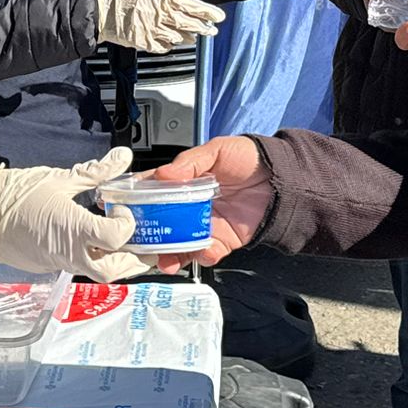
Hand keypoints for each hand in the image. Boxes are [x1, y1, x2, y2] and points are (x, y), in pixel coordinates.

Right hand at [0, 147, 141, 280]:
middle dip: (131, 260)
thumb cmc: (15, 195)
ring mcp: (57, 262)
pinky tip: (92, 242)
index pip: (116, 238)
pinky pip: (77, 267)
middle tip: (138, 242)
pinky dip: (90, 258)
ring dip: (112, 261)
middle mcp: (68, 251)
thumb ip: (96, 172)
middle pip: (112, 270)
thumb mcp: (60, 178)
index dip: (128, 225)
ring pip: (95, 273)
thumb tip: (121, 157)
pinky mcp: (49, 266)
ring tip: (118, 243)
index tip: (123, 211)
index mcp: (73, 227)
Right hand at [96, 0, 224, 52]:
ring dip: (189, 37)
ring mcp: (156, 31)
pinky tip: (172, 42)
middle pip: (190, 23)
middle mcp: (163, 16)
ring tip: (194, 36)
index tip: (219, 16)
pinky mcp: (147, 43)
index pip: (193, 5)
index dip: (208, 11)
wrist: (103, 11)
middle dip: (204, 27)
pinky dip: (170, 45)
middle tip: (213, 30)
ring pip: (180, 37)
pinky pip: (164, 47)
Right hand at [147, 136, 273, 271]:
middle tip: (139, 239)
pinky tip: (204, 250)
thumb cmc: (251, 159)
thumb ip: (190, 162)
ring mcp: (206, 224)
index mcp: (185, 182)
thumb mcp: (217, 150)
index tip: (124, 206)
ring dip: (169, 252)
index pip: (155, 190)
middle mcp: (191, 205)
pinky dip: (203, 255)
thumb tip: (163, 174)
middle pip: (162, 222)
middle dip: (149, 233)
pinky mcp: (224, 239)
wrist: (283, 178)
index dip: (138, 198)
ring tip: (163, 258)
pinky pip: (208, 252)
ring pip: (180, 243)